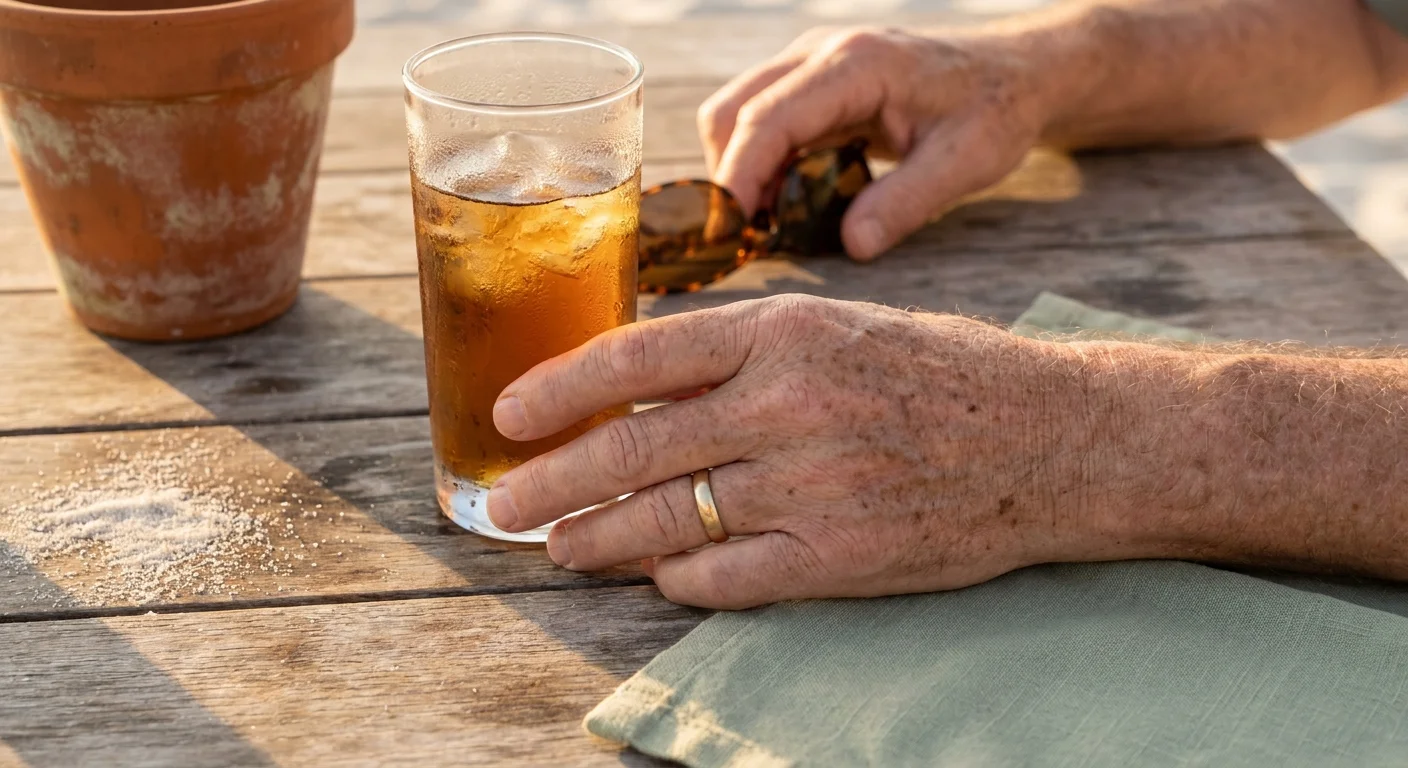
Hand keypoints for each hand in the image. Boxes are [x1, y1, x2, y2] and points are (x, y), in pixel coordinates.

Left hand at [485, 295, 1101, 609]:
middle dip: (552, 481)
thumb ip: (747, 350)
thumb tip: (644, 383)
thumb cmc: (946, 371)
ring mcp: (813, 485)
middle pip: (632, 448)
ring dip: (598, 537)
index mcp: (786, 333)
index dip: (559, 389)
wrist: (1054, 436)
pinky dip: (679, 579)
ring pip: (667, 519)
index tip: (509, 415)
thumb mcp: (844, 326)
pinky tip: (656, 575)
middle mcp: (789, 405)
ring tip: (559, 545)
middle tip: (504, 505)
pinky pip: (727, 576)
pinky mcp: (840, 555)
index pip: (639, 358)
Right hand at [698, 26, 1057, 260]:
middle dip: (730, 177)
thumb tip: (852, 245)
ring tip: (773, 224)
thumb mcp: (966, 161)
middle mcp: (821, 52)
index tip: (729, 230)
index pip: (768, 117)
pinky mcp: (810, 80)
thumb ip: (907, 203)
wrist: (1014, 72)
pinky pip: (761, 120)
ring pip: (737, 114)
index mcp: (858, 64)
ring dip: (743, 171)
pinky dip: (760, 163)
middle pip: (732, 111)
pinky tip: (790, 200)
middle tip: (749, 237)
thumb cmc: (996, 109)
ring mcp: (811, 62)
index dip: (739, 175)